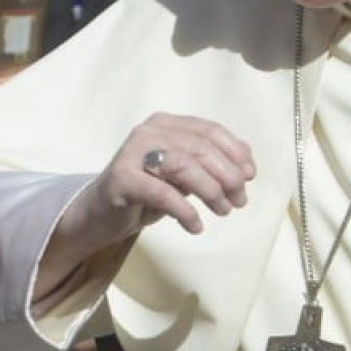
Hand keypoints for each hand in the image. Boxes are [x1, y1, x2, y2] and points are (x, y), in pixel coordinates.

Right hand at [64, 114, 254, 245]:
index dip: (234, 151)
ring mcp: (132, 152)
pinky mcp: (121, 178)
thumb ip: (209, 162)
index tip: (250, 175)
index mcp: (166, 124)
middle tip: (239, 200)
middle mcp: (149, 131)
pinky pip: (161, 192)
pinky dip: (184, 210)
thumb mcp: (182, 176)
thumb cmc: (145, 193)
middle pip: (199, 148)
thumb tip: (247, 157)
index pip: (209, 130)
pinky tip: (195, 226)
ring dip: (210, 190)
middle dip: (227, 175)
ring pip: (182, 165)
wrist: (99, 213)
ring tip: (222, 211)